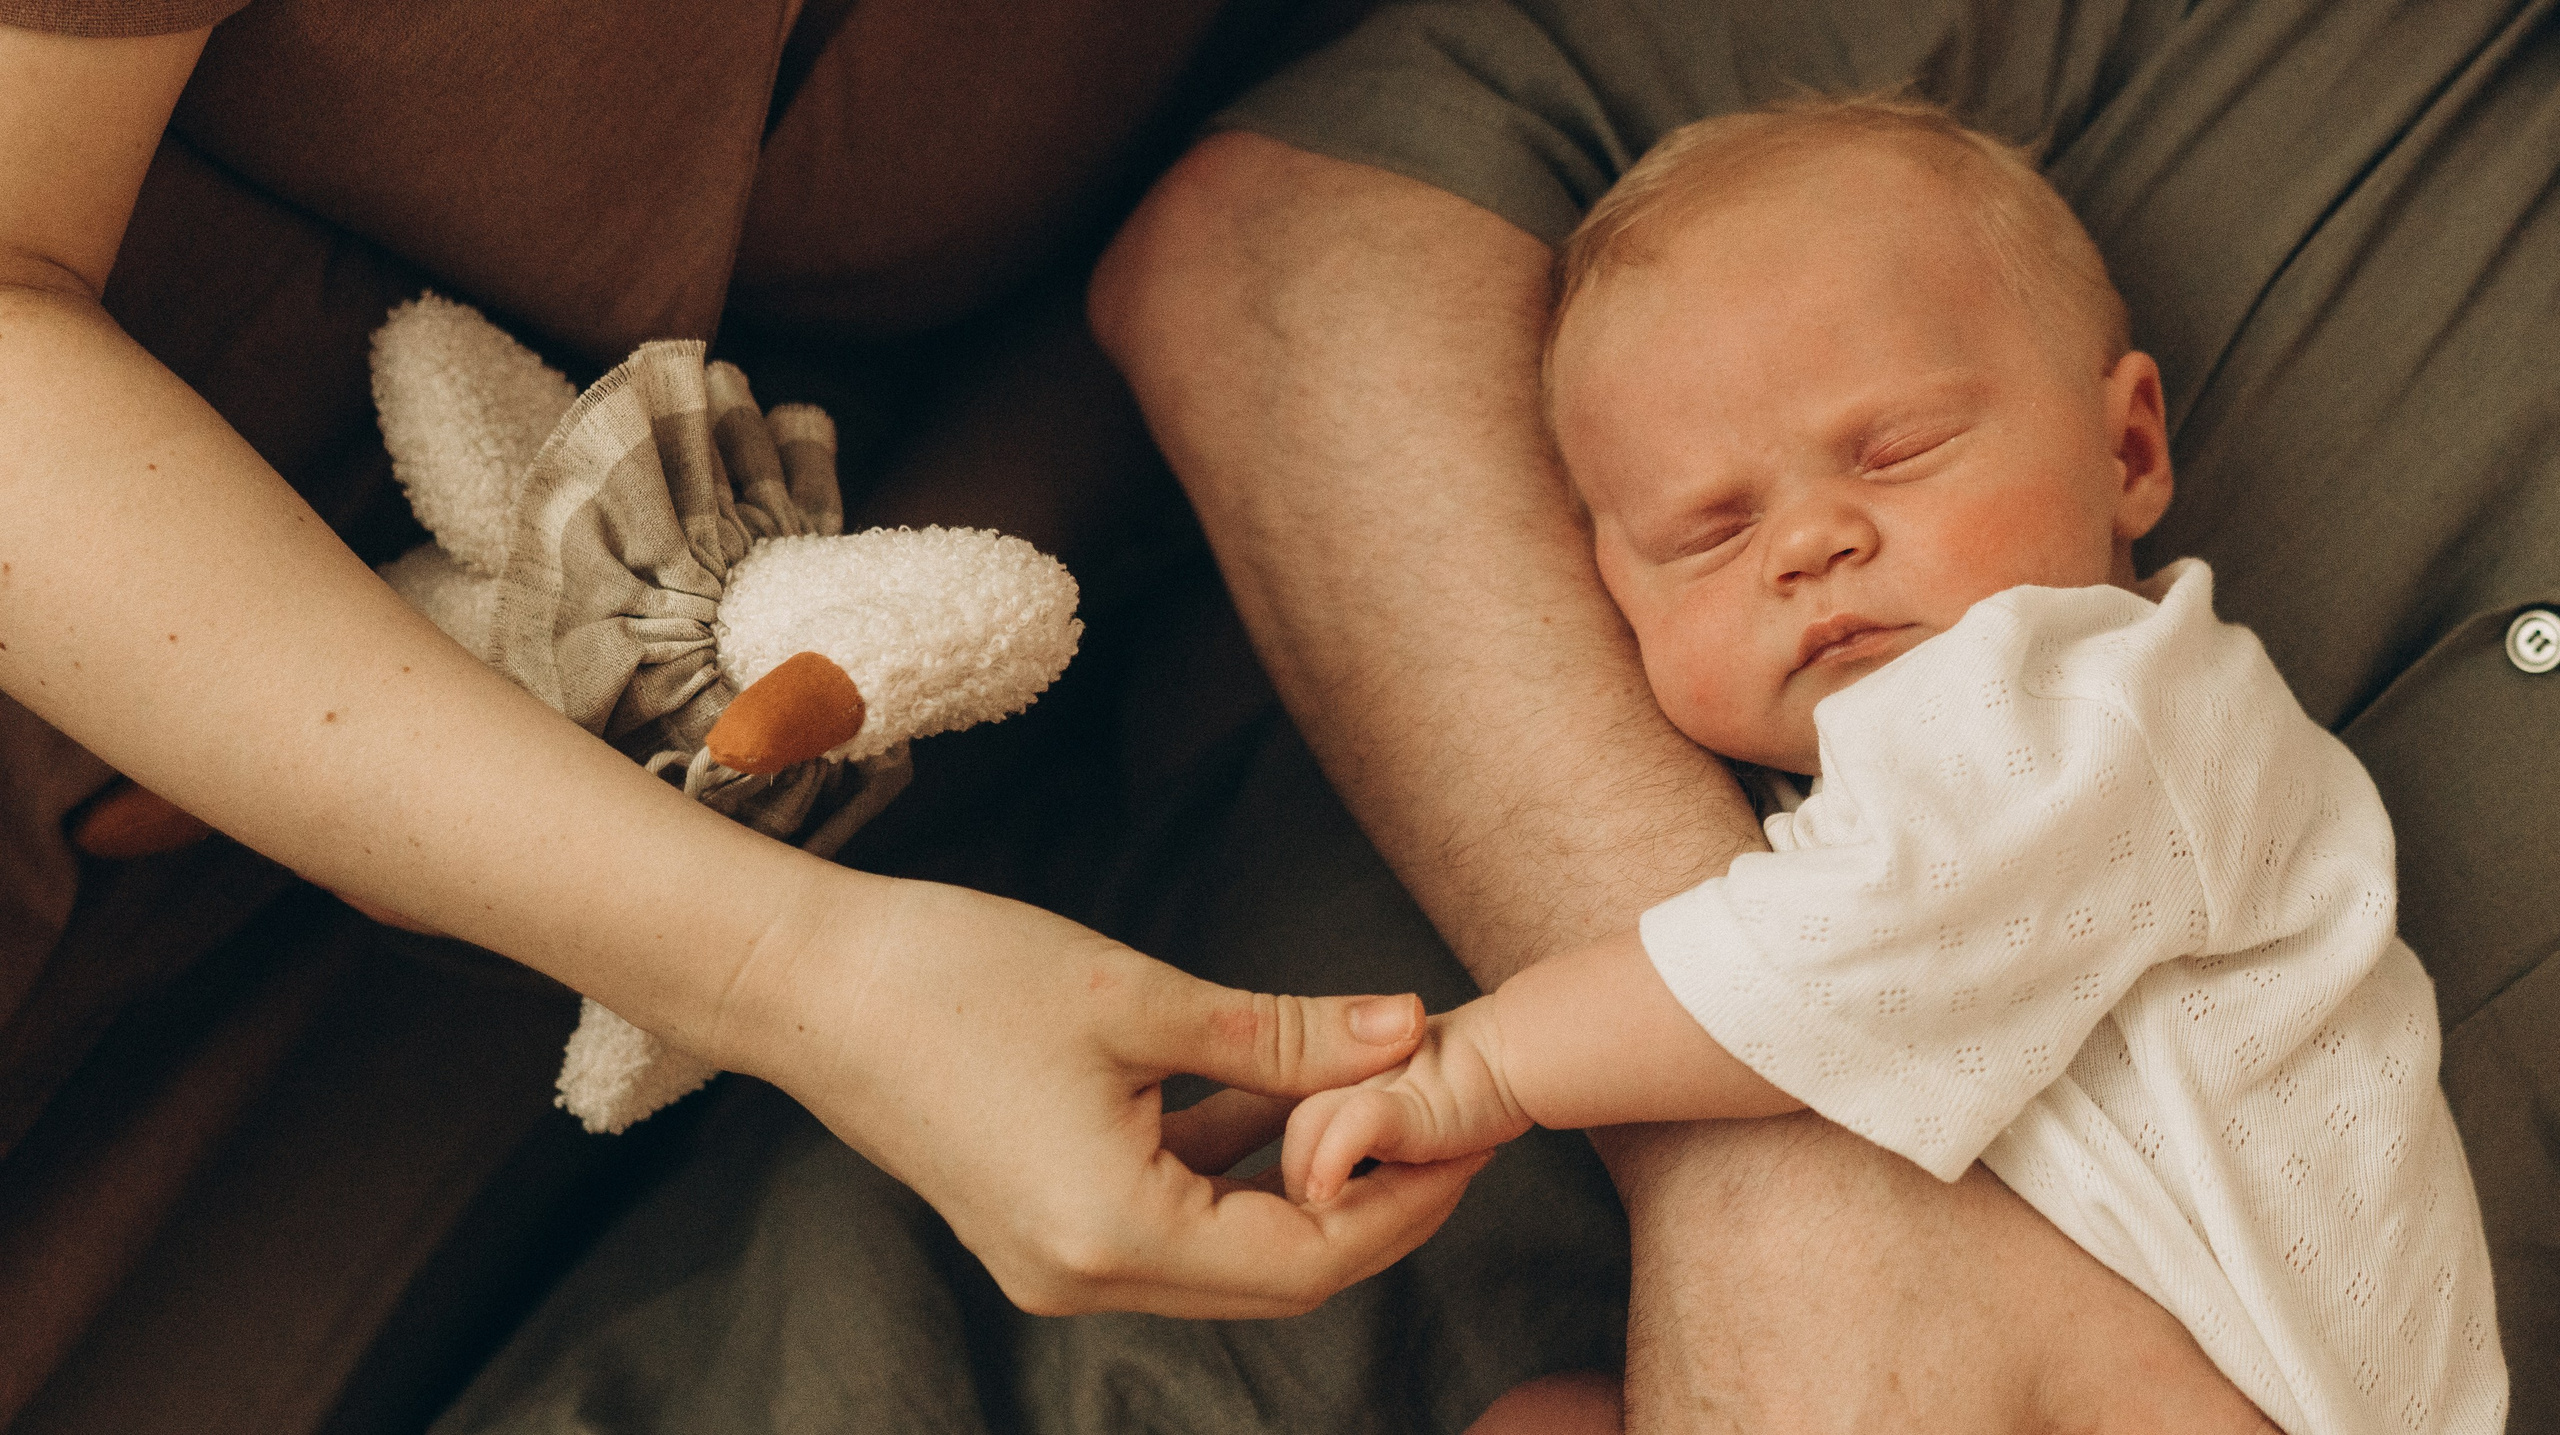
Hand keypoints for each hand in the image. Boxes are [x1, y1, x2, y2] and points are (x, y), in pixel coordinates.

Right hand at [723, 871, 1490, 1318]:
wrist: (805, 982)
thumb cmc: (953, 977)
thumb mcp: (1139, 997)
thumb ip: (1283, 1033)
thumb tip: (1407, 1030)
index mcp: (1116, 1236)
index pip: (1311, 1256)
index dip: (1406, 1198)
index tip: (1469, 1128)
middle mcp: (1088, 1277)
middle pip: (1278, 1271)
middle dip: (1372, 1197)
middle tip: (1443, 1116)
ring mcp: (1058, 1260)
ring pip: (1228, 1247)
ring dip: (1302, 1178)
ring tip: (1373, 1090)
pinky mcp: (1042, 1224)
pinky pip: (1170, 1217)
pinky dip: (1230, 1165)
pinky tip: (1269, 1092)